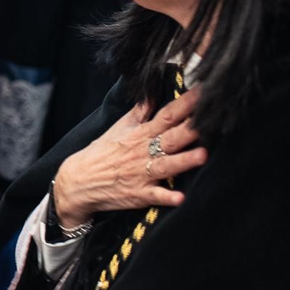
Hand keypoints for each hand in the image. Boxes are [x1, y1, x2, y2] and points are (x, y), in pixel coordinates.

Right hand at [54, 88, 207, 226]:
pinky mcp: (139, 195)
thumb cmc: (101, 153)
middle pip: (171, 138)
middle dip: (191, 130)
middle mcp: (143, 152)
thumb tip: (154, 92)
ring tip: (202, 156)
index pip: (167, 115)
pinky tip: (180, 198)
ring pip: (167, 166)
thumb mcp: (119, 128)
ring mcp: (141, 174)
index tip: (204, 92)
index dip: (186, 104)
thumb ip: (140, 111)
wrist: (78, 181)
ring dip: (184, 161)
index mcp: (140, 134)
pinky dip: (167, 197)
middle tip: (211, 120)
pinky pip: (155, 196)